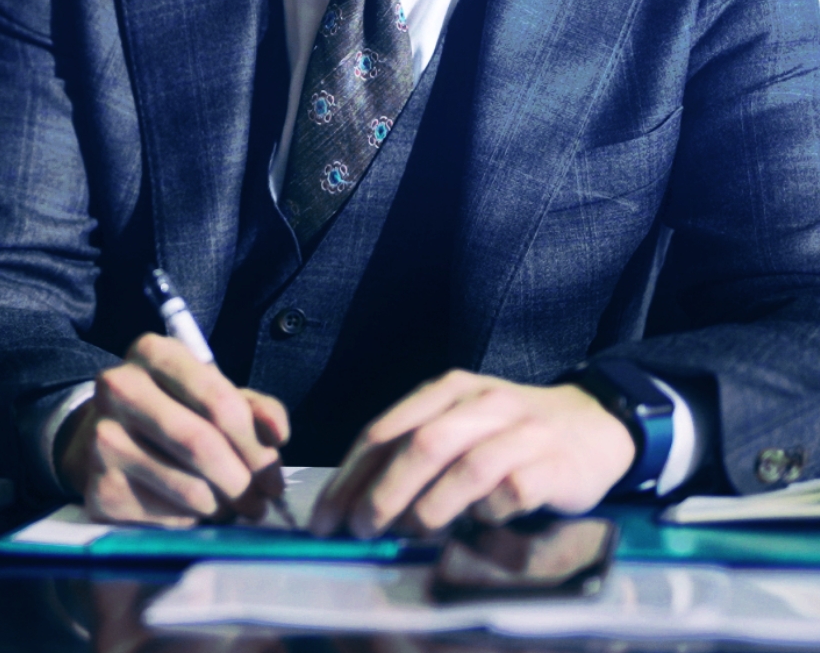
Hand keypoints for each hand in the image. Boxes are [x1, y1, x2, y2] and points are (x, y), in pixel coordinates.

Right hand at [59, 333, 288, 526]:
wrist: (107, 437)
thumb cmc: (175, 411)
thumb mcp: (214, 395)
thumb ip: (256, 409)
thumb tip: (277, 434)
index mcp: (152, 353)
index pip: (218, 401)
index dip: (255, 444)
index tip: (273, 472)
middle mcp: (118, 388)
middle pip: (200, 445)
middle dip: (243, 481)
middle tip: (260, 502)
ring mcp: (102, 439)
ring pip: (188, 489)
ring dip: (224, 507)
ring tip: (233, 507)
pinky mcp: (99, 489)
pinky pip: (167, 517)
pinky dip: (194, 523)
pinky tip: (196, 512)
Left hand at [309, 370, 634, 538]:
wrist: (594, 423)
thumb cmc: (509, 433)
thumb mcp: (457, 426)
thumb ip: (413, 452)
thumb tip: (355, 504)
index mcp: (447, 390)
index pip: (384, 431)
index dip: (350, 477)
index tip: (326, 517)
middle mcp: (483, 403)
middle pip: (421, 445)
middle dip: (383, 492)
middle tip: (362, 529)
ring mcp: (522, 432)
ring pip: (465, 468)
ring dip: (430, 507)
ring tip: (413, 532)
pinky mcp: (554, 464)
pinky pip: (512, 490)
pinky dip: (488, 511)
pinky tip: (480, 522)